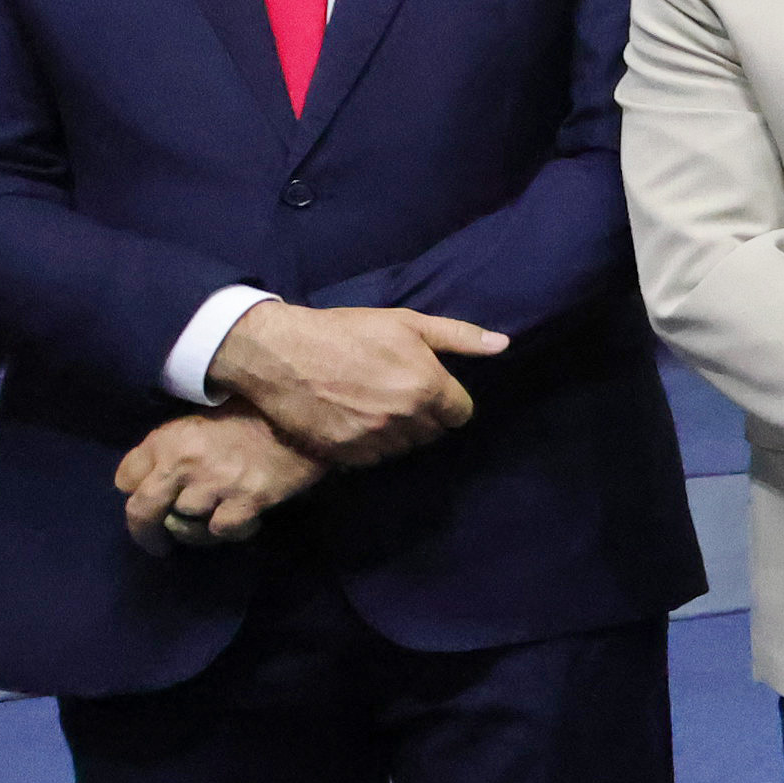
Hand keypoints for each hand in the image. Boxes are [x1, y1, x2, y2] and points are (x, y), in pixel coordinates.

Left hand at [117, 408, 320, 549]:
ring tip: (215, 521)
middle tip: (157, 545)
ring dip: (198, 530)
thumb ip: (175, 448)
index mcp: (169, 438)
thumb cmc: (253, 414)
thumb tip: (157, 481)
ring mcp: (214, 482)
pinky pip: (222, 531)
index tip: (149, 501)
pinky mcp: (246, 499)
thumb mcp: (201, 420)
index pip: (125, 477)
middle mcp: (183, 461)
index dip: (136, 492)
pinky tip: (247, 520)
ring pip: (185, 526)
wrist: (305, 415)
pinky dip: (233, 530)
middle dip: (146, 533)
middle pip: (142, 510)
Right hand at [208, 300, 503, 468]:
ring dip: (397, 435)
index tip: (432, 391)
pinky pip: (372, 460)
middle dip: (424, 418)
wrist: (280, 353)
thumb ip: (458, 336)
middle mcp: (404, 417)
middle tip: (398, 396)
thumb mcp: (406, 322)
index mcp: (426, 386)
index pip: (461, 414)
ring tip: (376, 409)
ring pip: (404, 449)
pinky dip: (368, 447)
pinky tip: (354, 423)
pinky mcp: (343, 454)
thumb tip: (503, 345)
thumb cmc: (345, 331)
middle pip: (433, 433)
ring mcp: (373, 439)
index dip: (449, 403)